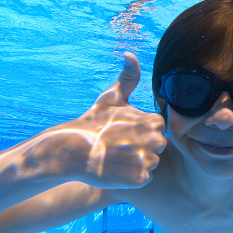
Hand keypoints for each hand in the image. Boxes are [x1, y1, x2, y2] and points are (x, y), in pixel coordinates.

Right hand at [23, 52, 166, 188]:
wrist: (72, 150)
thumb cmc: (93, 122)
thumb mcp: (112, 97)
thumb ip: (128, 77)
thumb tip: (130, 53)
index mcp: (153, 121)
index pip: (159, 128)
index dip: (143, 130)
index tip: (126, 131)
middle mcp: (155, 141)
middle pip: (158, 146)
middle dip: (143, 146)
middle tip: (121, 145)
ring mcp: (147, 160)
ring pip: (152, 163)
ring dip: (138, 162)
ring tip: (118, 157)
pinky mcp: (140, 179)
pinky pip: (144, 178)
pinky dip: (132, 177)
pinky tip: (118, 169)